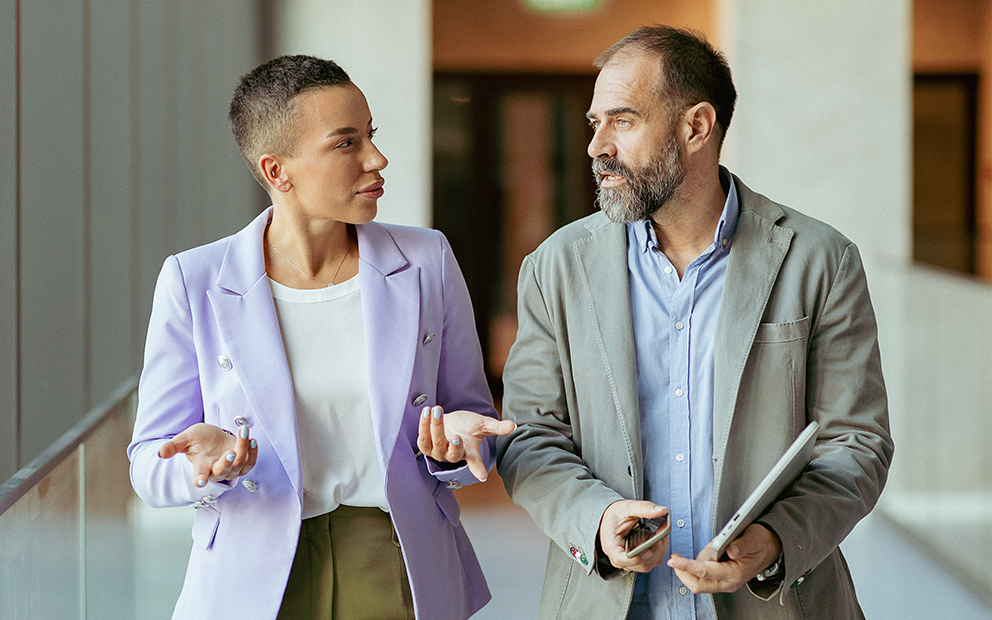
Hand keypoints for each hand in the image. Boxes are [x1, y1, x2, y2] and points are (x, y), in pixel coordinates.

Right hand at [158, 422, 257, 487]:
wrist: (213, 438)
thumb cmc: (199, 440)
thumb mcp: (185, 439)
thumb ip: (174, 446)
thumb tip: (160, 453)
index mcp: (201, 467)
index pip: (200, 477)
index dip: (200, 480)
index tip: (201, 482)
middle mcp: (216, 470)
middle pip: (223, 472)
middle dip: (227, 463)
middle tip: (230, 452)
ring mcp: (231, 468)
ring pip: (239, 465)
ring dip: (243, 449)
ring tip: (243, 432)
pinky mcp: (243, 463)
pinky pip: (250, 462)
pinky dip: (253, 452)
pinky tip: (252, 440)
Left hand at [416, 406, 515, 481]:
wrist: (451, 423)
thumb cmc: (467, 426)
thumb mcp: (483, 425)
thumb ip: (497, 427)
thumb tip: (513, 425)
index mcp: (469, 453)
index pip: (475, 462)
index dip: (478, 469)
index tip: (482, 476)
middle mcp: (453, 455)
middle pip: (453, 454)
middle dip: (454, 445)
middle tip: (458, 435)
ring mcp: (438, 452)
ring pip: (436, 443)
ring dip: (435, 426)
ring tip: (437, 410)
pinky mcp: (426, 446)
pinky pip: (422, 439)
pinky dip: (424, 425)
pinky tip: (427, 412)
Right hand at [599, 500, 669, 572]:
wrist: (615, 518)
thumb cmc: (616, 515)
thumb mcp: (627, 508)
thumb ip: (644, 508)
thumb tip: (662, 510)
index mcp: (612, 546)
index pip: (621, 559)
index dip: (636, 558)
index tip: (648, 550)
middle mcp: (621, 558)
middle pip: (640, 564)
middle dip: (655, 550)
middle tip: (661, 533)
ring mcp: (631, 561)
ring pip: (649, 564)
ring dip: (659, 550)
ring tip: (661, 533)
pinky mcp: (640, 560)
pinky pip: (653, 561)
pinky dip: (660, 550)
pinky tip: (660, 538)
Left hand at [667, 523, 781, 592]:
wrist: (771, 548)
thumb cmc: (762, 543)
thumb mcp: (754, 538)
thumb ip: (741, 544)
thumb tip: (730, 550)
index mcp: (736, 573)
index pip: (706, 572)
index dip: (687, 566)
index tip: (675, 561)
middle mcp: (729, 582)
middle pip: (698, 584)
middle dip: (684, 572)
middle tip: (676, 558)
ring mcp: (725, 582)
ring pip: (699, 582)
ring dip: (692, 567)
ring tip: (707, 549)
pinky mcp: (722, 579)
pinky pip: (704, 578)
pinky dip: (698, 567)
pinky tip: (706, 555)